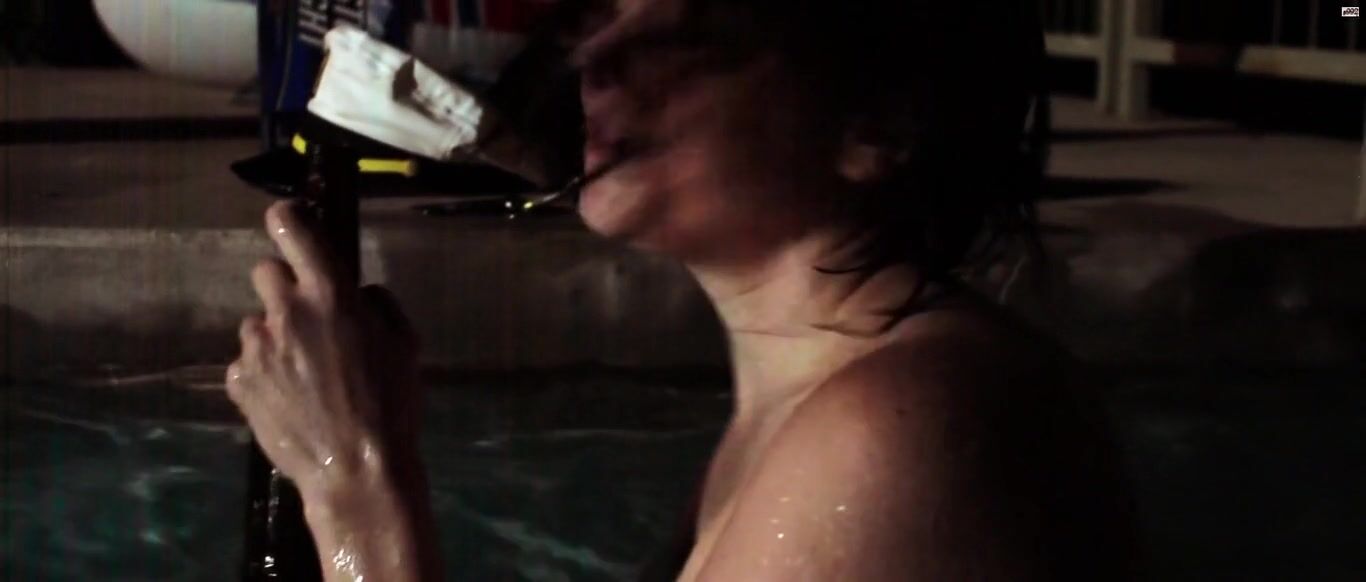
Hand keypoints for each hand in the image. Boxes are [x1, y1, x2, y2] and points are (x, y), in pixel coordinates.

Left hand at [227, 201, 421, 496]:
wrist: (357, 470)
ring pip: (257, 323)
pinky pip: (246, 363)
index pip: (293, 229)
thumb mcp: (406, 344)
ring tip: (303, 375)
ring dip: (276, 337)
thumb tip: (357, 293)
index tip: (290, 220)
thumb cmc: (392, 404)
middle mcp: (287, 311)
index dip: (288, 218)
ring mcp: (257, 347)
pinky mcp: (239, 381)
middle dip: (285, 288)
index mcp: (331, 294)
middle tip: (309, 320)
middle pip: (265, 271)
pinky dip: (263, 374)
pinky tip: (288, 399)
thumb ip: (378, 305)